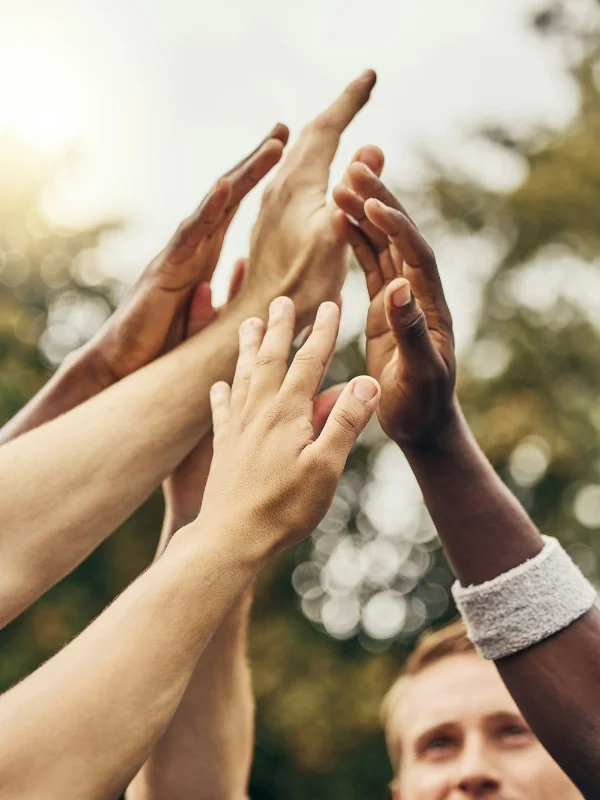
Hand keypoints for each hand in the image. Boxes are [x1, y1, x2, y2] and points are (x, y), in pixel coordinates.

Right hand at [82, 125, 287, 385]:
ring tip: (273, 147)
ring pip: (213, 208)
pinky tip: (226, 187)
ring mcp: (178, 255)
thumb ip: (230, 296)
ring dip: (244, 175)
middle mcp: (192, 248)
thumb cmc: (164, 346)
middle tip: (283, 131)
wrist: (125, 367)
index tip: (286, 154)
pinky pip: (189, 236)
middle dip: (255, 164)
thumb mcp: (210, 319)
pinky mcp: (165, 271)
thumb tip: (254, 278)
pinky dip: (208, 210)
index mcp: (205, 257)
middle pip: (227, 198)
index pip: (236, 211)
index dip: (260, 183)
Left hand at [198, 297, 379, 558]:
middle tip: (281, 299)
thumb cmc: (284, 507)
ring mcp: (238, 427)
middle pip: (270, 358)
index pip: (309, 361)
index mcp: (287, 412)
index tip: (332, 303)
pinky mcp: (224, 446)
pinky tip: (219, 385)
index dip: (323, 331)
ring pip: (243, 375)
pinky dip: (222, 393)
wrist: (231, 537)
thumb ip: (345, 421)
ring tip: (248, 323)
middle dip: (280, 327)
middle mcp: (259, 411)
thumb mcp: (326, 467)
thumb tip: (367, 381)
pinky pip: (222, 410)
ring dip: (248, 347)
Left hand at [242, 71, 376, 327]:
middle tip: (360, 90)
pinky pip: (292, 175)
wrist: (263, 314)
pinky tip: (312, 170)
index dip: (350, 100)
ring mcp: (271, 204)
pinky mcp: (270, 223)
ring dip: (320, 132)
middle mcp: (278, 186)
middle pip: (309, 135)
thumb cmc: (301, 284)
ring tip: (339, 120)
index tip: (371, 75)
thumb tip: (371, 148)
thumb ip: (352, 192)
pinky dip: (310, 159)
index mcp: (297, 183)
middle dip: (338, 110)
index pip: (326, 127)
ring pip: (297, 154)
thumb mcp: (334, 236)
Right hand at [333, 158, 455, 446]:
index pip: (415, 256)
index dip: (396, 227)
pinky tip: (339, 221)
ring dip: (364, 214)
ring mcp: (400, 299)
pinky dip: (355, 241)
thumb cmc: (423, 405)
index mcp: (430, 307)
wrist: (422, 423)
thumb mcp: (420, 374)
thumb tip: (399, 288)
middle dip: (379, 201)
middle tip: (354, 167)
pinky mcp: (383, 308)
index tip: (372, 203)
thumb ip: (411, 331)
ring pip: (382, 246)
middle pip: (399, 237)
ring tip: (340, 184)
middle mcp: (417, 295)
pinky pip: (370, 266)